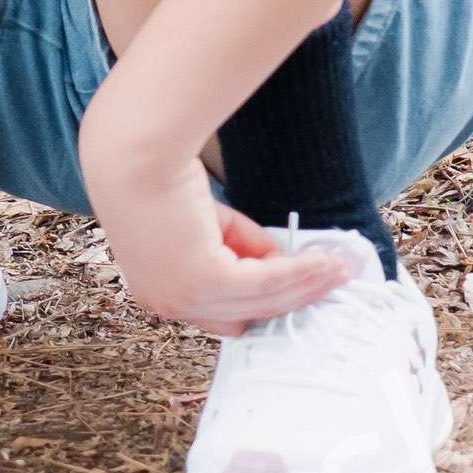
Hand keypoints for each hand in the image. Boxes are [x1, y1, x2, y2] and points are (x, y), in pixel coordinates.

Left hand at [79, 102, 362, 334]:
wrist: (134, 154)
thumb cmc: (155, 179)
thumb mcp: (201, 225)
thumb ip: (237, 247)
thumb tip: (276, 260)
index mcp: (157, 295)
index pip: (221, 317)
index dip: (262, 307)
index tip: (296, 294)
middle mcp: (168, 304)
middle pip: (249, 314)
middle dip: (294, 297)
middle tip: (331, 281)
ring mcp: (185, 297)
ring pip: (263, 298)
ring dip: (306, 284)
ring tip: (339, 268)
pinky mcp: (206, 281)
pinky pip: (266, 280)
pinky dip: (300, 271)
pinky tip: (325, 261)